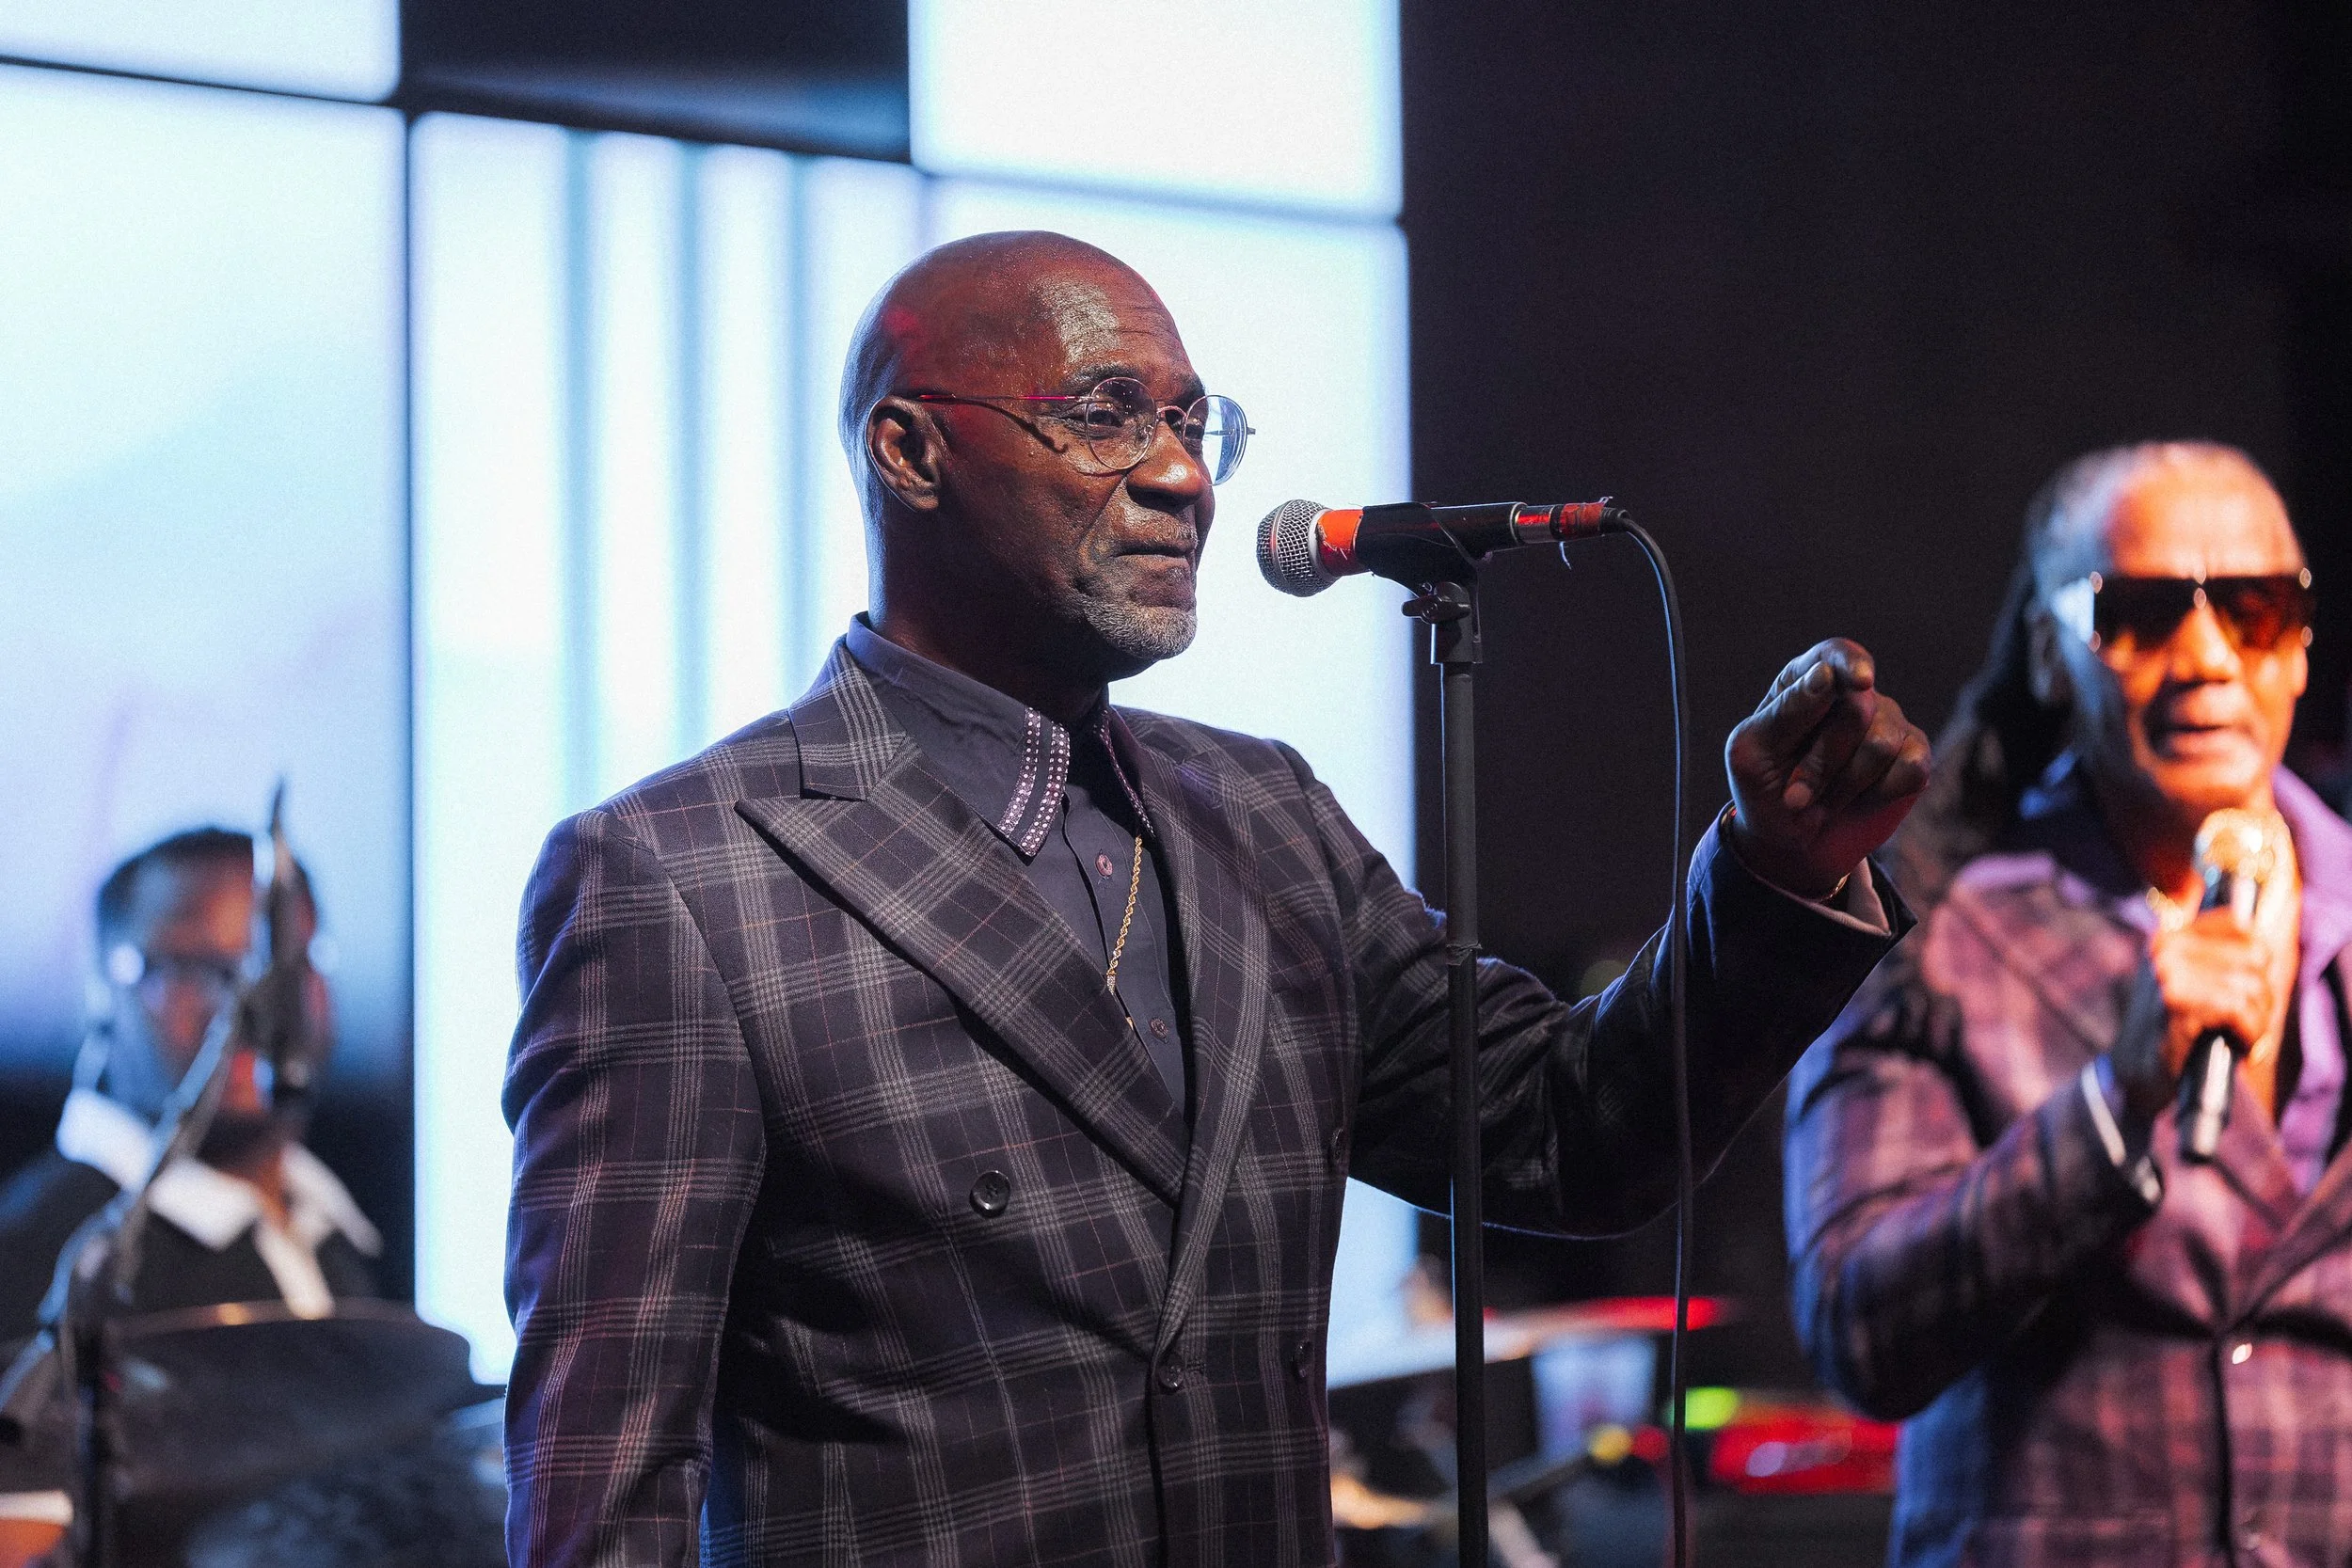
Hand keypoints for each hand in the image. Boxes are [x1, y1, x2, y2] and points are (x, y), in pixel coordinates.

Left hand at [1723, 639, 1929, 899]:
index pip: (1835, 653)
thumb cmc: (1764, 789)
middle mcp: (1851, 694)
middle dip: (1822, 762)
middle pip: (1856, 710)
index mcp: (1805, 680)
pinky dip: (1877, 795)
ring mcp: (1887, 722)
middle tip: (1795, 795)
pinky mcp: (1913, 755)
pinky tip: (1856, 801)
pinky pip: (1911, 768)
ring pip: (1880, 744)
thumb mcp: (1753, 753)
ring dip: (1842, 786)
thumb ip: (1786, 712)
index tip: (1860, 682)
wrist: (1790, 841)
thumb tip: (1825, 674)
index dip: (1850, 663)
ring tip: (1819, 802)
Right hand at [2111, 908, 2280, 1120]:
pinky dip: (2250, 1033)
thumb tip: (2258, 937)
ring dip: (2259, 1020)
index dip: (2260, 962)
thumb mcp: (2197, 982)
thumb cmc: (2179, 1027)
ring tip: (2242, 1036)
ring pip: (2252, 985)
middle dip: (2264, 995)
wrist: (2140, 1072)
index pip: (2242, 926)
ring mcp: (2168, 972)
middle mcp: (2166, 946)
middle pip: (2256, 956)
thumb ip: (2222, 956)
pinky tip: (2240, 1045)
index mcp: (2170, 934)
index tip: (2250, 989)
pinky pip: (2239, 1009)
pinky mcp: (2176, 1003)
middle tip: (2248, 1021)